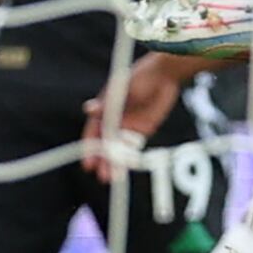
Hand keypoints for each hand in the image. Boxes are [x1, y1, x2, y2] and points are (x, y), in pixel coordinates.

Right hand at [83, 57, 183, 183]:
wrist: (165, 74)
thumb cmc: (140, 77)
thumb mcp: (121, 90)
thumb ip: (107, 104)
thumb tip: (87, 109)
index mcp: (103, 110)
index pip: (93, 133)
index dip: (89, 148)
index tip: (87, 163)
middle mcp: (114, 120)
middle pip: (105, 144)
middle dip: (103, 160)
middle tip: (101, 175)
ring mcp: (128, 126)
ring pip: (119, 149)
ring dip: (115, 163)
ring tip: (112, 178)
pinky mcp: (143, 129)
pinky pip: (134, 147)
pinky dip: (130, 158)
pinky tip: (126, 169)